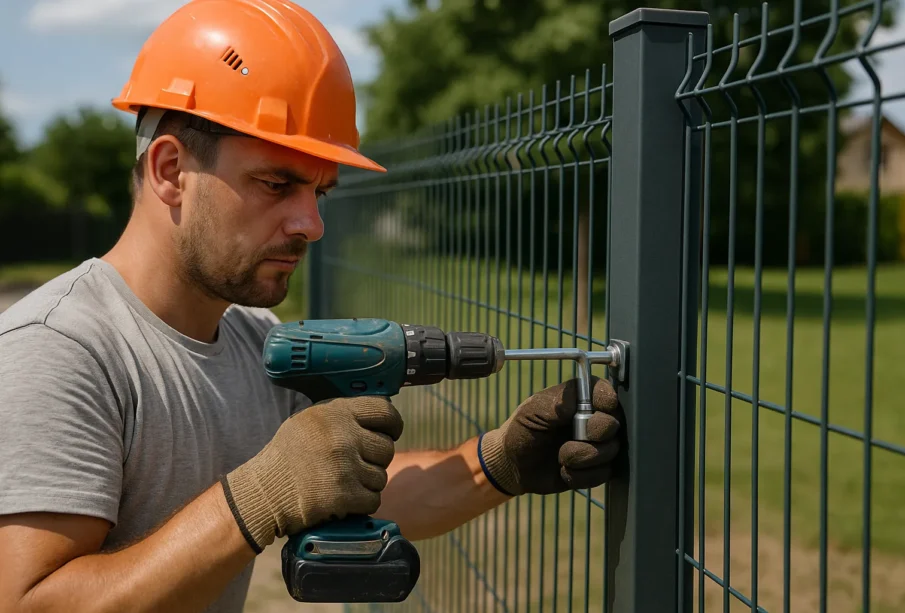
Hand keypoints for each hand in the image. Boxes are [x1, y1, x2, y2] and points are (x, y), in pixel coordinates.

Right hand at [221, 396, 403, 552]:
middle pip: (387, 448)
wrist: (264, 492)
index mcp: (336, 413)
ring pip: (381, 476)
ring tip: (345, 481)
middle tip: (358, 464)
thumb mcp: (309, 420)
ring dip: (367, 482)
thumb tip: (377, 418)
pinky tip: (345, 498)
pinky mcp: (345, 495)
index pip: (385, 411)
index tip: (390, 432)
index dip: (393, 424)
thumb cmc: (287, 456)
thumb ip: (342, 416)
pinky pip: (373, 499)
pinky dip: (362, 502)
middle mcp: (343, 436)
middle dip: (376, 458)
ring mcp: (345, 467)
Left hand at [477, 376, 620, 495]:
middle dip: (593, 434)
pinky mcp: (595, 469)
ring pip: (611, 452)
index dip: (607, 402)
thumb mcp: (535, 408)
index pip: (608, 393)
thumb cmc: (522, 429)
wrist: (513, 464)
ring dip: (582, 457)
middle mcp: (594, 420)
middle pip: (615, 424)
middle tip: (573, 437)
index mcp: (581, 399)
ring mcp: (597, 446)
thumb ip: (563, 400)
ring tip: (561, 457)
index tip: (596, 411)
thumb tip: (588, 399)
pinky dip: (580, 476)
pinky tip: (563, 470)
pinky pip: (602, 474)